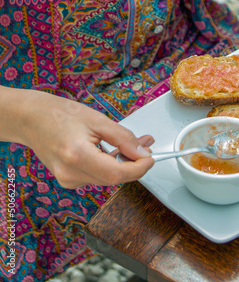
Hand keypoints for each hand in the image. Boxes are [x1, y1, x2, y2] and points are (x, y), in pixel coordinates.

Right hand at [17, 90, 154, 188]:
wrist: (31, 119)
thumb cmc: (58, 114)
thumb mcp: (98, 120)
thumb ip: (124, 138)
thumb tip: (143, 152)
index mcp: (77, 155)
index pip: (117, 174)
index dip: (139, 168)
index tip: (151, 158)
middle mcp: (70, 173)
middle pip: (114, 178)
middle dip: (134, 164)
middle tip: (146, 145)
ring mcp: (68, 179)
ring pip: (108, 178)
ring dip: (124, 164)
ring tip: (133, 144)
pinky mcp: (68, 180)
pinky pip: (98, 176)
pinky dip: (110, 165)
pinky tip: (114, 152)